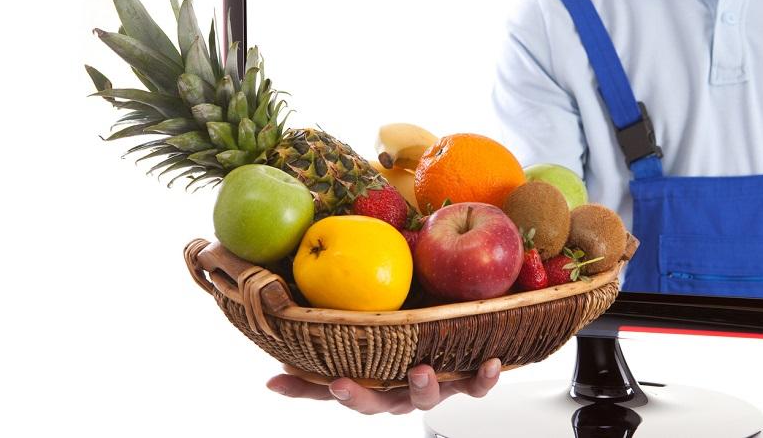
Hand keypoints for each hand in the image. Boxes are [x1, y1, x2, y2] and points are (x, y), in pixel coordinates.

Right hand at [266, 358, 502, 414]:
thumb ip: (315, 371)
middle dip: (368, 395)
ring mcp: (432, 389)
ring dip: (426, 387)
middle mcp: (401, 395)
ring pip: (429, 397)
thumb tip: (271, 379)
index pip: (346, 396)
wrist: (447, 358)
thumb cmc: (394, 358)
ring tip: (422, 370)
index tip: (318, 380)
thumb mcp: (356, 363)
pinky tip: (491, 362)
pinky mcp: (463, 382)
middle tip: (352, 382)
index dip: (332, 393)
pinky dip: (484, 379)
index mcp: (374, 392)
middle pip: (383, 404)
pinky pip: (475, 387)